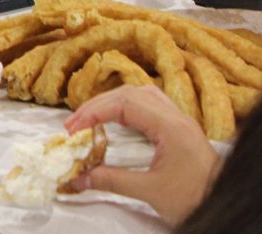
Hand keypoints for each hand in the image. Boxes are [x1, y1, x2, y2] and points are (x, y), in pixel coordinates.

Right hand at [64, 84, 219, 224]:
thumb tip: (77, 178)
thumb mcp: (150, 192)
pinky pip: (149, 105)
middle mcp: (176, 117)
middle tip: (75, 124)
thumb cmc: (193, 199)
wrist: (225, 205)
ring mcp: (180, 121)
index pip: (125, 103)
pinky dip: (127, 108)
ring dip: (112, 103)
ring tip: (92, 118)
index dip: (94, 111)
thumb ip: (111, 181)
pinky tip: (117, 120)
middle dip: (98, 106)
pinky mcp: (180, 130)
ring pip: (140, 95)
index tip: (74, 128)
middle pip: (130, 94)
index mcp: (171, 127)